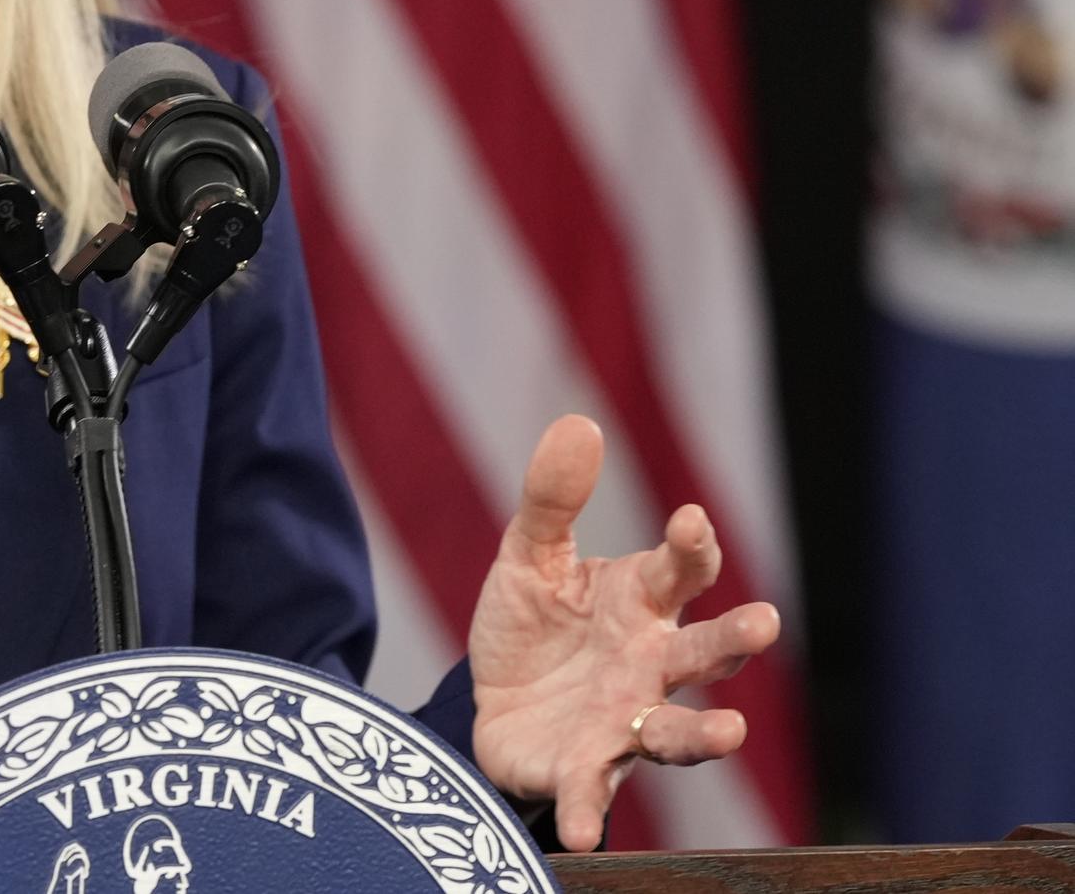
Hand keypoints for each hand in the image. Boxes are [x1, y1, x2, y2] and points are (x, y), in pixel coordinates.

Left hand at [468, 415, 778, 851]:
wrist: (494, 702)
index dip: (690, 545)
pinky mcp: (583, 767)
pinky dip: (589, 810)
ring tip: (727, 733)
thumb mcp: (529, 556)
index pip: (681, 571)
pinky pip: (590, 791)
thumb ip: (553, 500)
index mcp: (641, 604)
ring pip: (672, 730)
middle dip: (732, 639)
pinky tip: (584, 832)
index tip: (689, 519)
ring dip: (702, 734)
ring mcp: (622, 721)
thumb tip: (580, 424)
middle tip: (762, 623)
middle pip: (701, 652)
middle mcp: (648, 665)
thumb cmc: (535, 626)